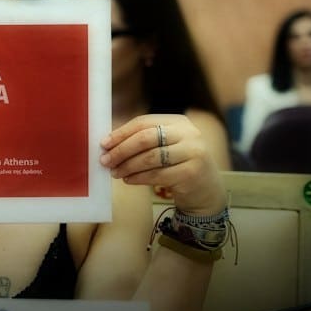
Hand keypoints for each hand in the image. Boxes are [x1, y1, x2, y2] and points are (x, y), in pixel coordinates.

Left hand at [99, 114, 225, 215]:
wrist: (206, 189)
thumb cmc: (178, 165)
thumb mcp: (165, 146)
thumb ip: (143, 141)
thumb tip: (109, 144)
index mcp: (178, 122)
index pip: (144, 122)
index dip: (121, 133)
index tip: (104, 144)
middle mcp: (188, 134)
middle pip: (146, 138)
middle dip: (122, 150)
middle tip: (105, 160)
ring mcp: (193, 152)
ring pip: (150, 158)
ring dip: (128, 166)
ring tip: (115, 172)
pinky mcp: (192, 172)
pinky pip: (158, 175)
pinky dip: (139, 178)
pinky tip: (129, 180)